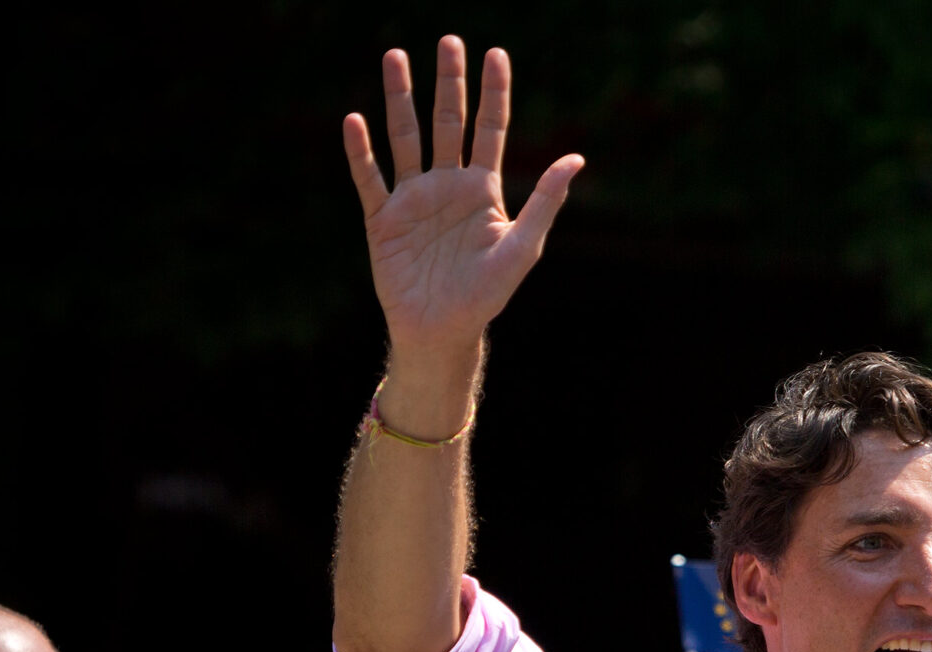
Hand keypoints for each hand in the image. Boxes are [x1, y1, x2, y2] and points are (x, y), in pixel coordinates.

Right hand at [342, 36, 583, 355]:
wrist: (443, 330)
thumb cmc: (487, 294)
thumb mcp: (523, 247)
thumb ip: (545, 201)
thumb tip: (576, 158)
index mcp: (483, 189)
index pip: (490, 129)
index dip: (493, 93)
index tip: (496, 53)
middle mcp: (448, 185)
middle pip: (448, 122)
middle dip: (448, 82)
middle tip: (447, 41)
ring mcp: (414, 198)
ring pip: (406, 137)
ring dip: (400, 98)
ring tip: (394, 56)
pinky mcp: (383, 218)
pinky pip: (369, 178)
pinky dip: (361, 151)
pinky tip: (355, 120)